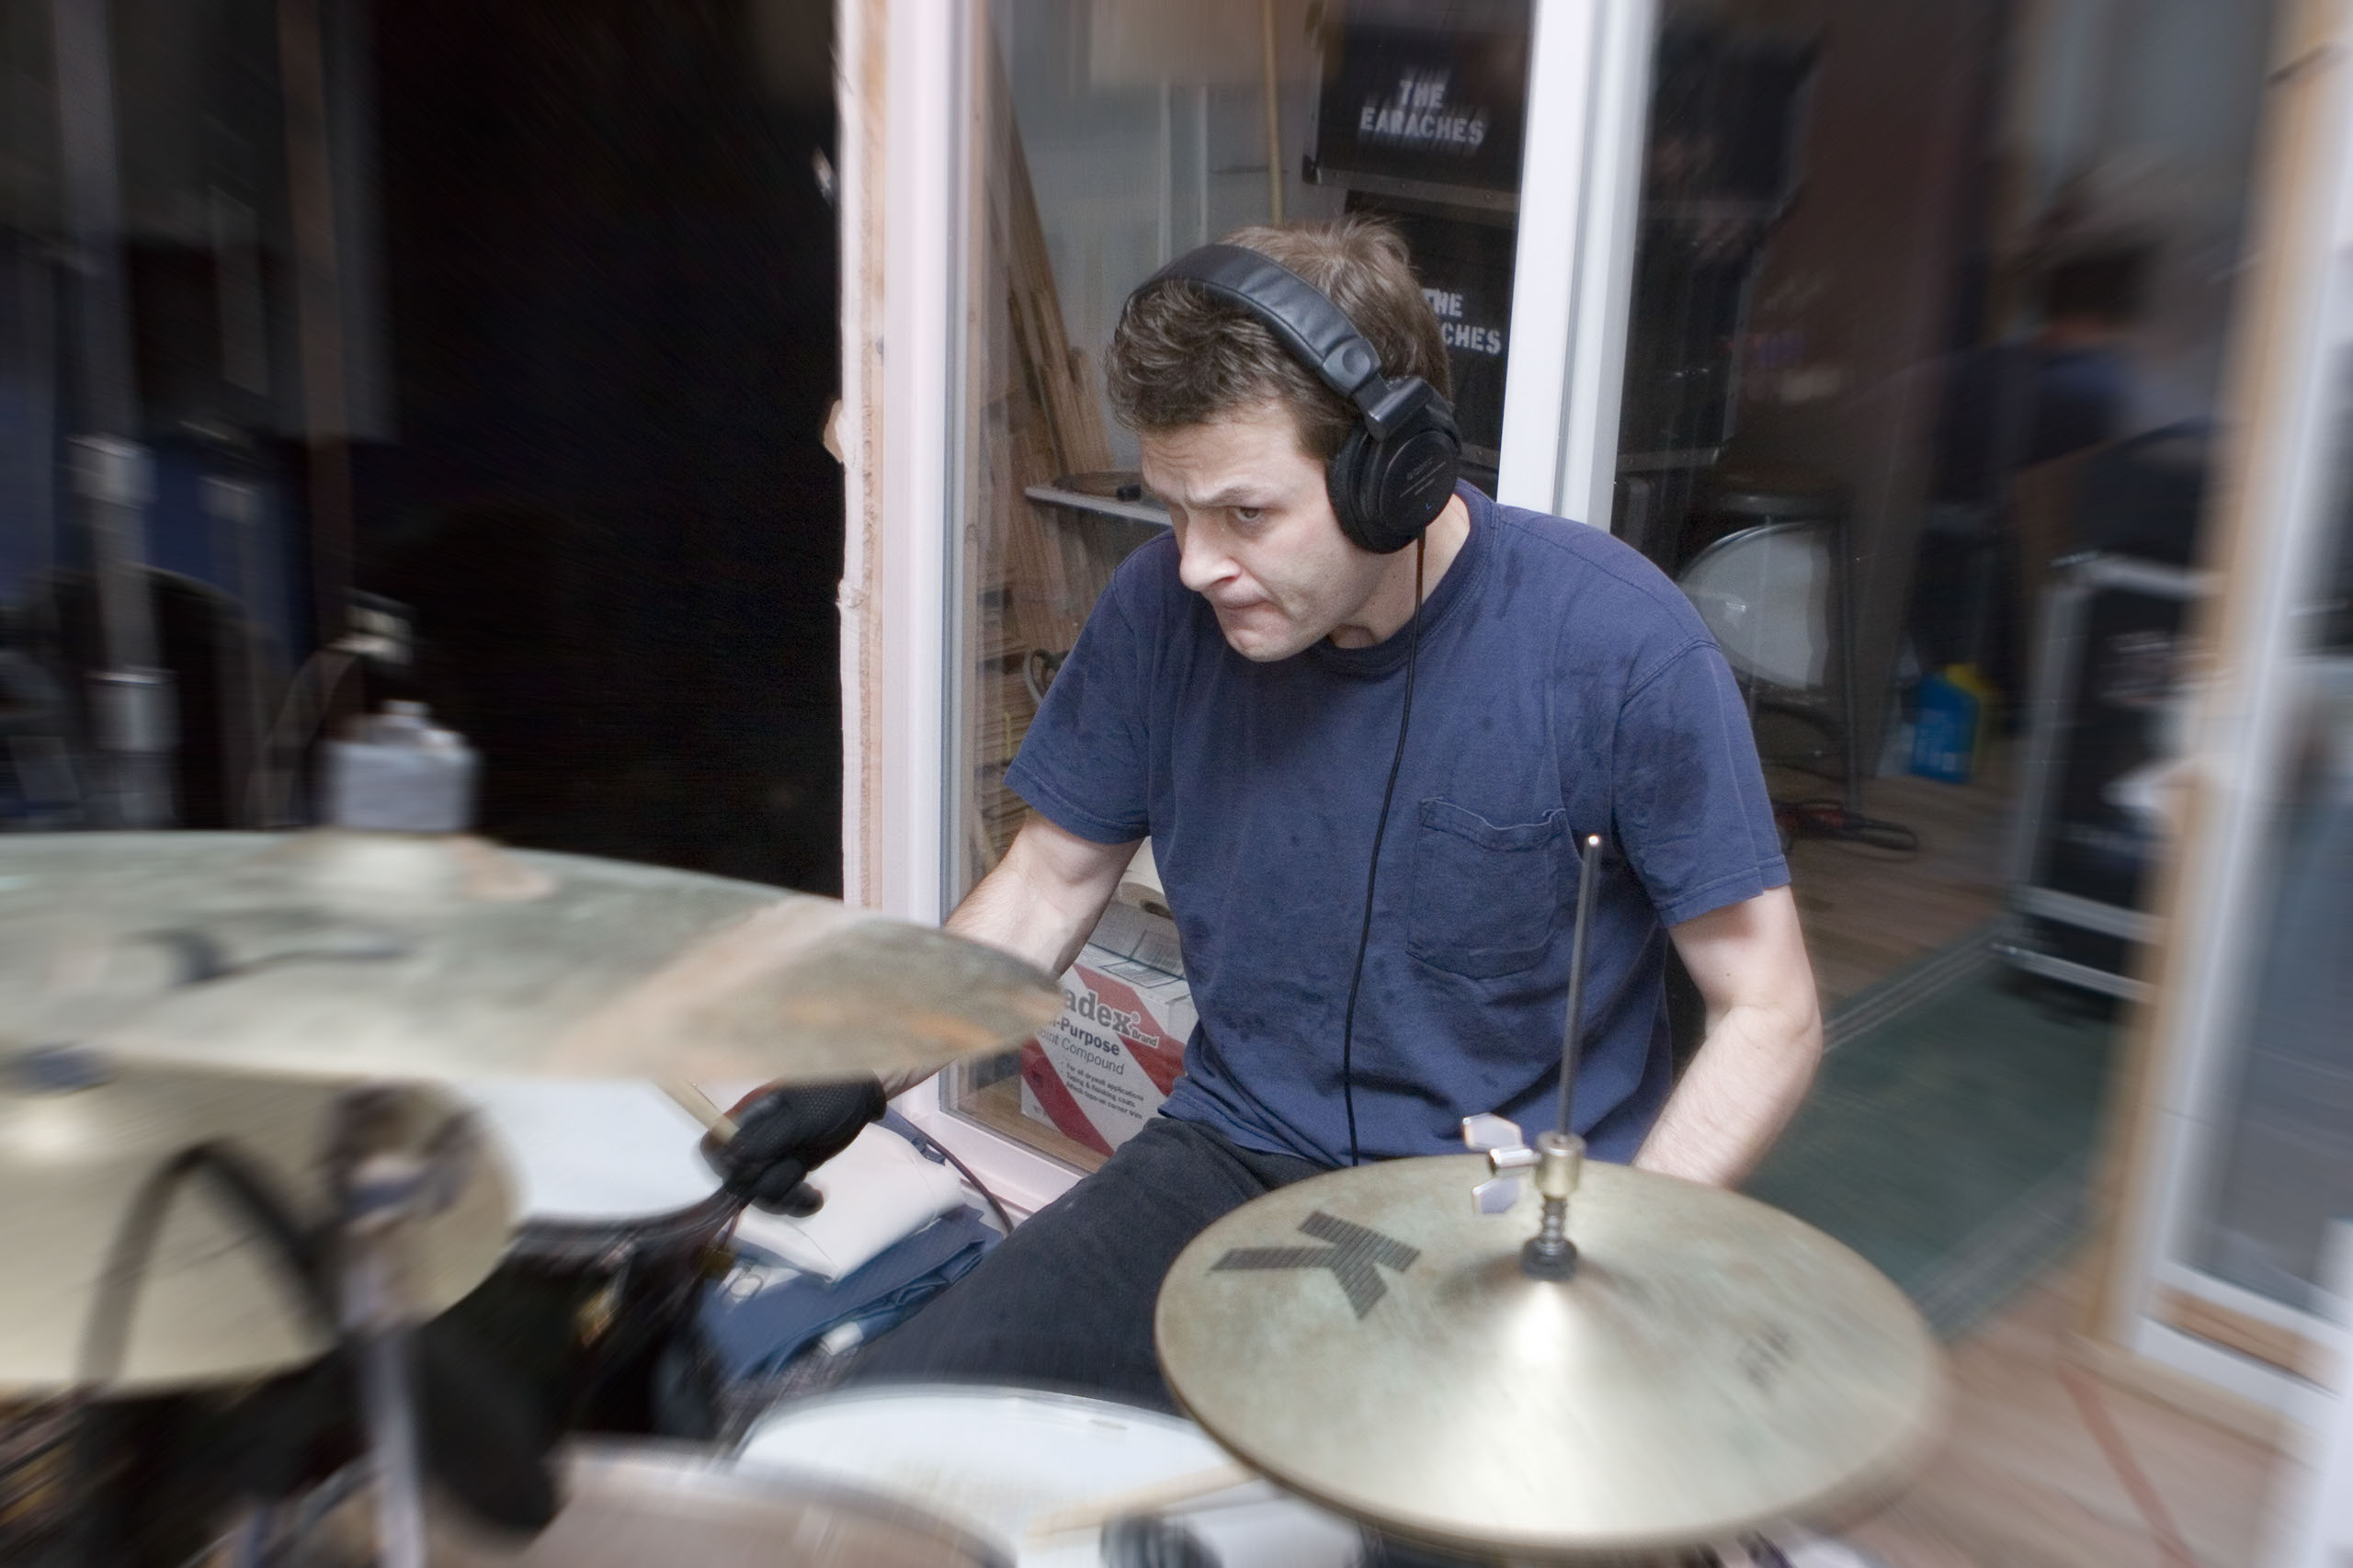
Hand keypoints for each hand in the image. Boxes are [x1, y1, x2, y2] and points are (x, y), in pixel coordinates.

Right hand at [706, 1078, 885, 1208]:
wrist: (862, 1098)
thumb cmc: (832, 1094)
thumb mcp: (802, 1115)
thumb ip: (769, 1137)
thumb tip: (733, 1158)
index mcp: (747, 1117)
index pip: (714, 1148)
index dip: (727, 1168)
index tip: (757, 1170)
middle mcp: (753, 1139)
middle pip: (739, 1180)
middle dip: (769, 1187)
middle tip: (801, 1178)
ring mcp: (771, 1156)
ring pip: (761, 1193)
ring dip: (787, 1199)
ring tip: (815, 1194)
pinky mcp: (789, 1169)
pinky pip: (782, 1198)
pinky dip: (798, 1203)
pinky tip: (817, 1197)